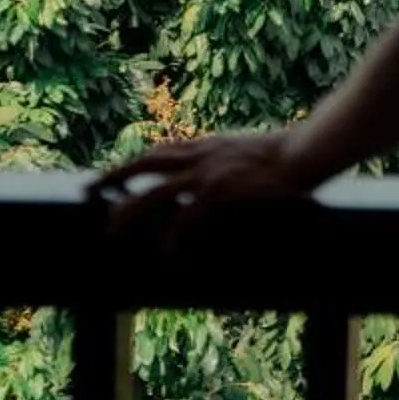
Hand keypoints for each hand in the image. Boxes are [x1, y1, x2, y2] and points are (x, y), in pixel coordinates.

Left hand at [91, 129, 309, 247]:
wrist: (309, 150)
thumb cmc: (288, 152)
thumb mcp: (247, 151)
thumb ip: (225, 160)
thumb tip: (210, 178)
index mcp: (208, 143)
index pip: (160, 150)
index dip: (132, 162)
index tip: (112, 174)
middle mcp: (202, 153)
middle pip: (146, 163)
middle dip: (115, 176)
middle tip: (89, 190)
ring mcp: (209, 171)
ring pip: (155, 191)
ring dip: (129, 210)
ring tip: (110, 230)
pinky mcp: (220, 191)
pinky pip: (186, 218)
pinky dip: (174, 238)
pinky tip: (168, 256)